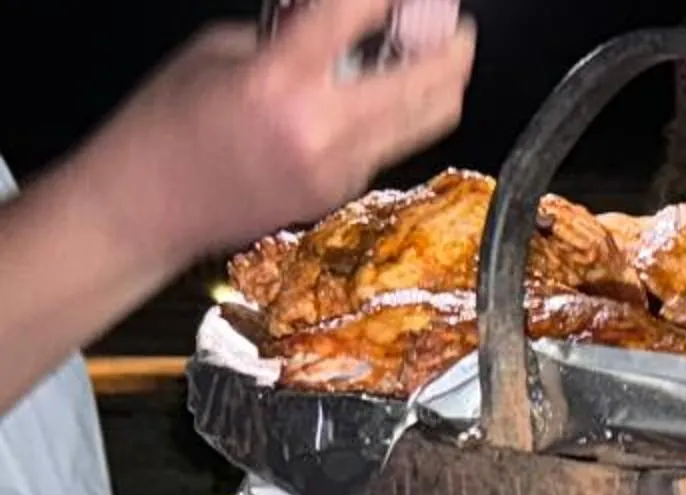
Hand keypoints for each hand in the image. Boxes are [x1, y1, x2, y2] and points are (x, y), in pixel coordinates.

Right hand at [82, 0, 474, 268]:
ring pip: (425, 123)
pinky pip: (390, 145)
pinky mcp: (343, 192)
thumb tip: (338, 20)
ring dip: (444, 85)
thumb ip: (287, 34)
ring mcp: (341, 168)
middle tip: (456, 28)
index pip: (355, 18)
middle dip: (453, 49)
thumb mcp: (218, 52)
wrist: (151, 207)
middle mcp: (322, 128)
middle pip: (426, 86)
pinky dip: (400, 116)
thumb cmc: (167, 124)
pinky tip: (387, 94)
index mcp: (280, 81)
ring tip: (442, 57)